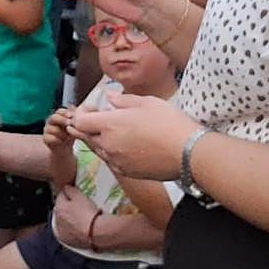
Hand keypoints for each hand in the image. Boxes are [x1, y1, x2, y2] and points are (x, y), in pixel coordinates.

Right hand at [43, 107, 75, 153]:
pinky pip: (50, 138)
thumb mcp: (75, 126)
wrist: (65, 149)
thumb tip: (75, 108)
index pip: (59, 111)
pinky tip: (61, 141)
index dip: (65, 112)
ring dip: (61, 133)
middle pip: (53, 117)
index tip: (71, 116)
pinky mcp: (45, 138)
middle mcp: (51, 121)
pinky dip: (57, 140)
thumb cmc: (70, 135)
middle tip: (69, 124)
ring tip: (67, 137)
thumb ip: (75, 118)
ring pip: (51, 128)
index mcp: (58, 116)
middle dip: (62, 120)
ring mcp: (47, 130)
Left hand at [52, 185, 100, 248]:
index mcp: (59, 207)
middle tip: (81, 205)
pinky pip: (68, 232)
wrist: (97, 232)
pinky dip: (72, 229)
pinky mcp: (68, 241)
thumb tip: (67, 187)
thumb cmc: (88, 213)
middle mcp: (57, 220)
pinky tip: (80, 227)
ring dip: (69, 218)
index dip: (69, 193)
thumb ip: (71, 190)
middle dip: (68, 206)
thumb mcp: (80, 196)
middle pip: (62, 209)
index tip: (76, 194)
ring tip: (81, 217)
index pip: (61, 195)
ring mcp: (62, 232)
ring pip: (64, 221)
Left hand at [68, 93, 195, 179]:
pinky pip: (111, 161)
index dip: (81, 114)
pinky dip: (112, 152)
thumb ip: (123, 100)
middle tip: (98, 118)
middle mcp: (109, 144)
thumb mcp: (147, 102)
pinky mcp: (127, 172)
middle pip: (86, 136)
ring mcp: (117, 160)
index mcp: (110, 124)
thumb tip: (108, 97)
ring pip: (99, 149)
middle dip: (89, 126)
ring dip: (100, 139)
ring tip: (112, 131)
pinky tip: (123, 145)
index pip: (80, 121)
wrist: (188, 153)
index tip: (91, 108)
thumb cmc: (170, 124)